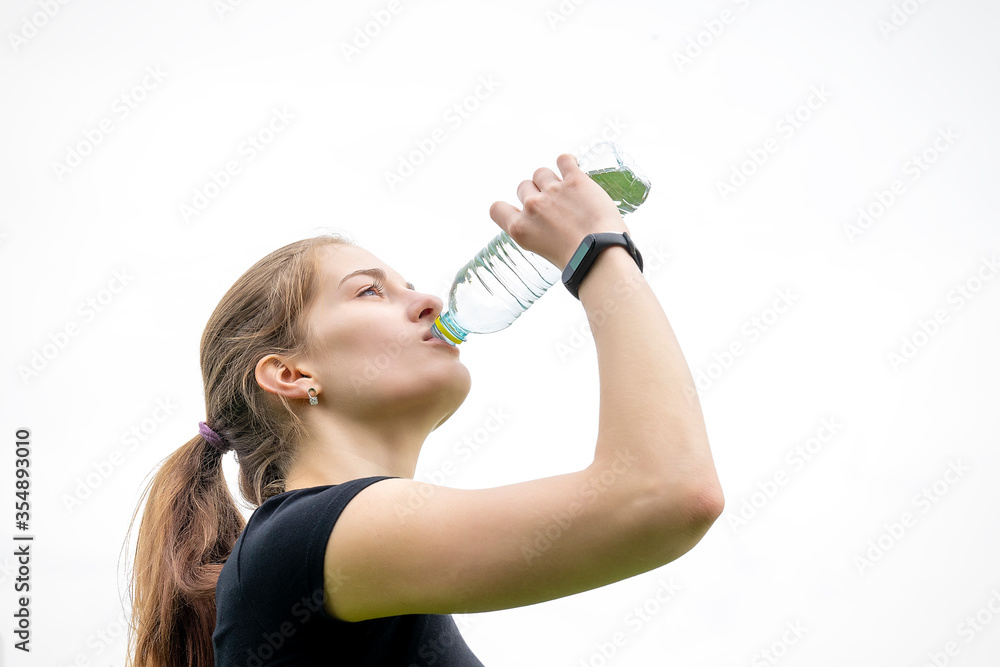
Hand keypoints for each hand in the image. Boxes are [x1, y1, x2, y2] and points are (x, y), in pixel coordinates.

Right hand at [489, 153, 629, 269]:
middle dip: (536, 194)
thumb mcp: (545, 253)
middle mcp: (532, 207)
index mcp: (520, 229)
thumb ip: (538, 234)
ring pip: (541, 173)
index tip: (521, 209)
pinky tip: (572, 168)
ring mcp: (552, 191)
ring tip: (567, 191)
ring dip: (551, 180)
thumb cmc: (579, 261)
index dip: (509, 207)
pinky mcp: (575, 180)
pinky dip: (567, 163)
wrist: (600, 253)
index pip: (498, 209)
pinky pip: (564, 160)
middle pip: (523, 187)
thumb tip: (547, 227)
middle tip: (554, 207)